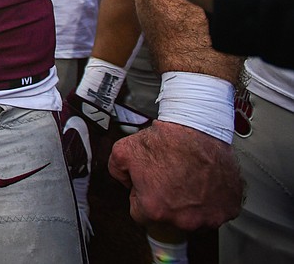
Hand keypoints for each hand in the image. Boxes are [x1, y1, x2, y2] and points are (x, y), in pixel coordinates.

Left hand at [109, 121, 242, 230]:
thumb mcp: (123, 152)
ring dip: (190, 204)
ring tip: (188, 178)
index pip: (140, 214)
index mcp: (155, 209)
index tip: (149, 185)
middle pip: (168, 218)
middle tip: (169, 178)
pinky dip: (211, 199)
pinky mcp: (229, 209)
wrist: (199, 128)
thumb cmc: (168, 140)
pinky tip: (204, 181)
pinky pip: (216, 210)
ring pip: (193, 217)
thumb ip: (116, 172)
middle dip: (166, 201)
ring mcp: (209, 217)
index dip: (142, 196)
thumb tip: (124, 181)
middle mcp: (184, 219)